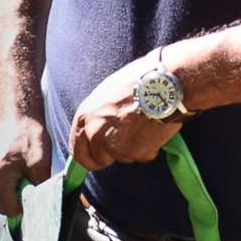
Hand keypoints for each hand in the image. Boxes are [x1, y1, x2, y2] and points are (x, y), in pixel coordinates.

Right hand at [0, 115, 53, 216]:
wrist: (19, 117)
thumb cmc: (29, 137)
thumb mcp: (40, 164)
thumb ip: (39, 189)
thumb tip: (42, 207)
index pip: (12, 211)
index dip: (28, 208)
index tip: (39, 196)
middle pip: (6, 208)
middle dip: (22, 202)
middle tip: (34, 185)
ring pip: (4, 200)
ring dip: (18, 195)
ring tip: (29, 177)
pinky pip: (2, 191)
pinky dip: (14, 188)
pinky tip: (23, 174)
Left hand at [69, 55, 181, 171]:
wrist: (162, 83)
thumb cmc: (138, 80)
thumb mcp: (107, 93)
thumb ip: (99, 115)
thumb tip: (102, 126)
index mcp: (85, 116)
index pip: (77, 150)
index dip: (89, 157)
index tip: (97, 160)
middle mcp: (95, 133)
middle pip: (101, 159)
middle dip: (114, 155)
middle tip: (129, 142)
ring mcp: (113, 145)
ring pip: (124, 158)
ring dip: (135, 149)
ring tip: (145, 126)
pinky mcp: (133, 151)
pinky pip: (143, 156)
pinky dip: (151, 148)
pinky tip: (155, 129)